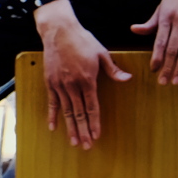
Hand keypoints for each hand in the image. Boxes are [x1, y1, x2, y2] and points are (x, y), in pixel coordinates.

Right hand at [35, 0, 131, 148]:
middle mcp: (73, 85)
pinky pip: (52, 102)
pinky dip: (53, 116)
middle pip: (79, 113)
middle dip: (83, 131)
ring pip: (67, 111)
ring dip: (70, 128)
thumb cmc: (82, 40)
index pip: (93, 107)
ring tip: (74, 142)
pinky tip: (53, 128)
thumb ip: (113, 69)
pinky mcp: (50, 82)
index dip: (95, 123)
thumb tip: (127, 78)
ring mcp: (60, 85)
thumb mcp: (102, 53)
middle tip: (86, 146)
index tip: (97, 135)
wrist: (59, 31)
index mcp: (88, 79)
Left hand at [130, 0, 177, 84]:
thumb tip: (133, 30)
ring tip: (176, 81)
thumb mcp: (162, 6)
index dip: (156, 57)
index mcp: (166, 17)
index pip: (159, 41)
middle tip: (163, 82)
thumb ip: (150, 22)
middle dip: (167, 67)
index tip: (153, 70)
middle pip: (172, 49)